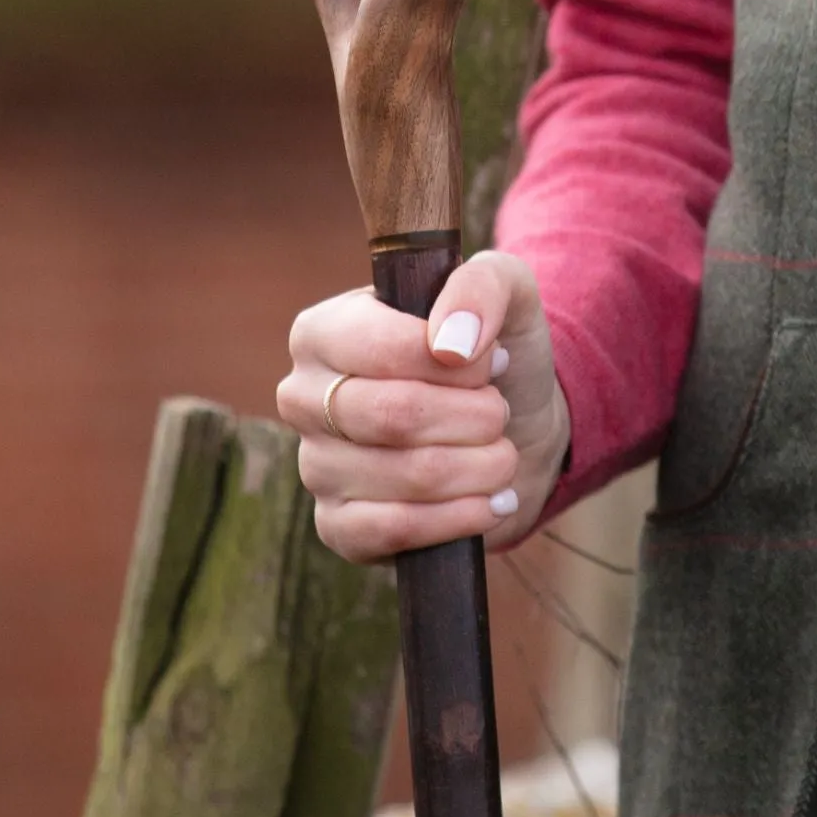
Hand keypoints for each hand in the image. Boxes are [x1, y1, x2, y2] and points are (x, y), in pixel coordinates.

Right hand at [281, 248, 569, 560]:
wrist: (514, 430)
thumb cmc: (493, 352)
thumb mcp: (506, 291)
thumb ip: (482, 285)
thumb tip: (451, 342)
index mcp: (323, 331)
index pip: (382, 349)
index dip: (456, 363)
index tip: (496, 362)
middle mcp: (303, 397)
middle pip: (395, 416)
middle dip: (475, 417)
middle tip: (500, 413)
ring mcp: (315, 466)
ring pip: (407, 476)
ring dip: (481, 467)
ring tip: (502, 454)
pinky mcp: (338, 527)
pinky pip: (394, 531)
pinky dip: (460, 518)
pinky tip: (492, 502)